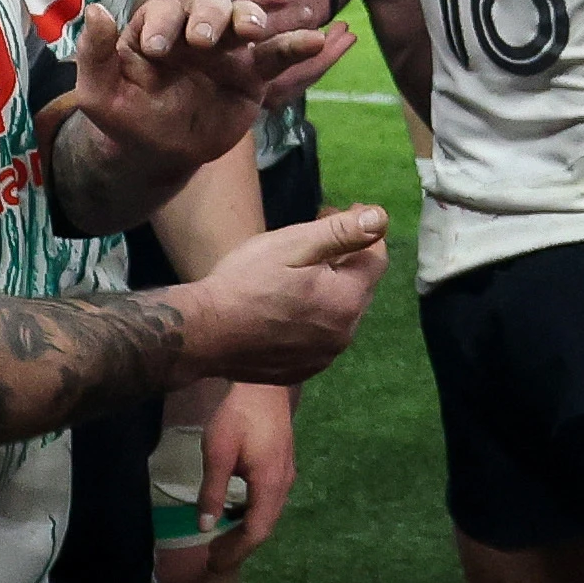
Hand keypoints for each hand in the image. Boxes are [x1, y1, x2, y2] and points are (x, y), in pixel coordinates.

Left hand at [68, 0, 352, 187]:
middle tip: (201, 40)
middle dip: (207, 16)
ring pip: (243, 20)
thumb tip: (97, 10)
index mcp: (156, 28)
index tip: (157, 50)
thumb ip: (95, 53)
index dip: (162, 23)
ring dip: (247, 19)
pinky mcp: (252, 75)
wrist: (156, 154)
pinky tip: (315, 39)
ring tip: (251, 31)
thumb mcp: (98, 91)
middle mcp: (193, 31)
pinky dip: (295, 45)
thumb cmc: (126, 116)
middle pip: (208, 5)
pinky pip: (275, 56)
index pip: (163, 11)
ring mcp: (226, 50)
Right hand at [170, 205, 387, 386]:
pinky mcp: (302, 370)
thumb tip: (380, 218)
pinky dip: (313, 319)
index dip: (362, 231)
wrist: (203, 333)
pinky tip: (287, 307)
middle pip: (358, 287)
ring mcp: (323, 357)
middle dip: (345, 260)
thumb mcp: (292, 246)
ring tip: (298, 273)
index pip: (376, 259)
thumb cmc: (245, 282)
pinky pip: (319, 338)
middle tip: (313, 239)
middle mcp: (344, 334)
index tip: (335, 213)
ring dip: (329, 291)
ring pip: (339, 314)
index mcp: (347, 301)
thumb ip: (340, 233)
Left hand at [198, 379, 298, 562]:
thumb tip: (205, 526)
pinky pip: (269, 501)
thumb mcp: (217, 452)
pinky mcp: (282, 464)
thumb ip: (213, 492)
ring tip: (221, 541)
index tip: (213, 565)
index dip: (235, 552)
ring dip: (245, 531)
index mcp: (269, 485)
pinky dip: (251, 514)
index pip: (256, 532)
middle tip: (212, 559)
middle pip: (264, 527)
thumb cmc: (238, 415)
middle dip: (239, 546)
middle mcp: (283, 484)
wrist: (264, 383)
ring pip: (268, 514)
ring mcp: (286, 474)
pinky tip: (234, 512)